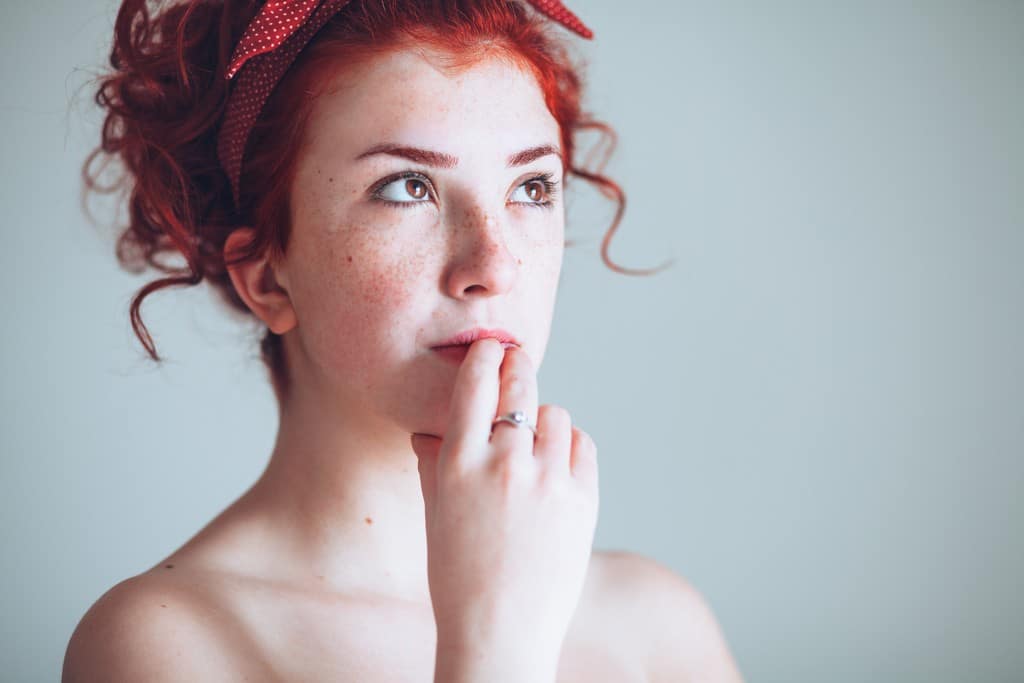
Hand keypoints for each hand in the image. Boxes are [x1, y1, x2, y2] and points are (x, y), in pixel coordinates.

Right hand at [410, 338, 599, 652]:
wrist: (500, 632)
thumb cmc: (458, 575)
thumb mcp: (436, 514)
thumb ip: (434, 463)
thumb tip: (428, 429)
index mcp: (458, 465)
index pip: (474, 386)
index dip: (485, 357)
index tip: (490, 347)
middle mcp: (504, 465)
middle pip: (520, 387)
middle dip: (518, 367)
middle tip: (517, 359)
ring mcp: (547, 482)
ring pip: (555, 415)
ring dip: (543, 420)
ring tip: (533, 442)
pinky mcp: (583, 500)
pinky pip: (582, 446)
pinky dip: (570, 447)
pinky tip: (557, 464)